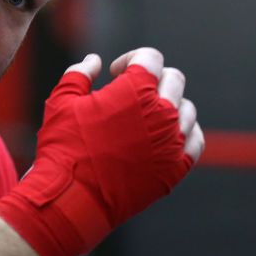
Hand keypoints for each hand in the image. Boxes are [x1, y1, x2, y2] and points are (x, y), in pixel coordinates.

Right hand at [0, 48, 201, 255]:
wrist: (73, 197)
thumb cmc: (64, 147)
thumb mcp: (61, 101)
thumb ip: (79, 73)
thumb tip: (94, 61)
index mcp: (136, 90)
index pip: (151, 57)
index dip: (132, 58)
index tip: (115, 73)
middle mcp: (162, 112)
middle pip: (174, 79)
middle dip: (153, 78)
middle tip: (132, 92)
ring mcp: (172, 142)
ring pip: (186, 109)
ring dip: (168, 104)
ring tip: (146, 115)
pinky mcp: (175, 168)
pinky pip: (194, 140)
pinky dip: (183, 132)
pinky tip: (165, 135)